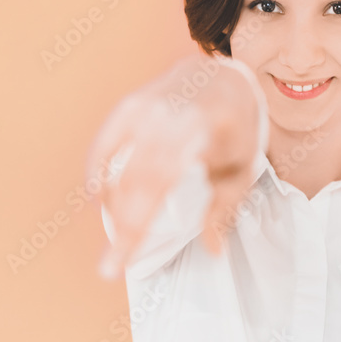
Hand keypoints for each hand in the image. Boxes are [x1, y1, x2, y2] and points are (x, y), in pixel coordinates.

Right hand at [86, 55, 261, 277]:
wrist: (223, 76)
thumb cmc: (236, 125)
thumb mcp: (243, 166)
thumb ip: (225, 207)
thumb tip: (212, 249)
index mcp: (196, 128)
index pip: (157, 184)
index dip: (135, 226)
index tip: (120, 263)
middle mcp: (163, 114)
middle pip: (131, 180)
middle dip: (121, 226)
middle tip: (111, 265)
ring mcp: (141, 107)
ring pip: (114, 167)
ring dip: (111, 205)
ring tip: (120, 235)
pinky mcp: (128, 107)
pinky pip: (103, 146)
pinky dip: (97, 174)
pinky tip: (101, 200)